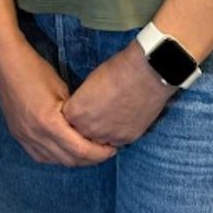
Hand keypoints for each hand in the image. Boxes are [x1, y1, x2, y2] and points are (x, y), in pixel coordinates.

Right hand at [0, 38, 114, 167]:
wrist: (5, 63)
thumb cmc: (35, 69)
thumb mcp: (62, 89)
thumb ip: (75, 113)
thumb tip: (89, 127)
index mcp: (49, 123)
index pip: (81, 150)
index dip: (100, 153)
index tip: (113, 148)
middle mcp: (35, 135)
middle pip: (70, 160)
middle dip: (91, 159)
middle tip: (104, 151)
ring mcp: (24, 137)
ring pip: (55, 161)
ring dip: (74, 159)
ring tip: (88, 151)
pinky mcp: (18, 135)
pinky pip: (40, 156)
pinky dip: (56, 157)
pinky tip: (65, 150)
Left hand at [61, 43, 175, 148]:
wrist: (146, 74)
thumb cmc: (116, 70)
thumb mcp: (89, 82)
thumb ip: (82, 100)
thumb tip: (83, 106)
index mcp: (76, 113)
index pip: (66, 121)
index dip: (74, 114)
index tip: (79, 108)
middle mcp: (89, 129)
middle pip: (80, 135)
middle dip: (84, 127)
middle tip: (95, 115)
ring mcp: (108, 136)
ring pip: (98, 142)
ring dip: (100, 134)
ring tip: (107, 120)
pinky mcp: (126, 139)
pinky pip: (116, 142)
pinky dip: (116, 135)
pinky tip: (120, 122)